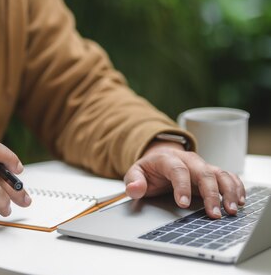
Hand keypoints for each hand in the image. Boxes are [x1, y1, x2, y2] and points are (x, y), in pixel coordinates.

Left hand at [124, 141, 245, 218]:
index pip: (177, 170)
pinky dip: (236, 187)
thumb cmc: (149, 170)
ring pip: (220, 173)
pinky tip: (240, 201)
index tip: (183, 204)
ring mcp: (202, 165)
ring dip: (228, 191)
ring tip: (231, 210)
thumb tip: (134, 189)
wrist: (160, 159)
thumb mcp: (135, 173)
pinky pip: (228, 176)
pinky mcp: (212, 172)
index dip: (182, 186)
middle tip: (214, 214)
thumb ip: (133, 181)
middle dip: (211, 193)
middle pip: (204, 172)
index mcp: (168, 159)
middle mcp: (188, 160)